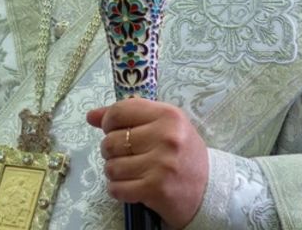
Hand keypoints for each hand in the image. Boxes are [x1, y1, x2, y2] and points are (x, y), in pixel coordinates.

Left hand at [86, 98, 208, 228]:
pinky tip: (130, 186)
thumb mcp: (163, 126)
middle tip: (126, 155)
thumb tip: (91, 116)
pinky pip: (117, 188)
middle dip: (111, 150)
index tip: (112, 129)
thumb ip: (128, 116)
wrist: (210, 190)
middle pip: (111, 141)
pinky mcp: (156, 189)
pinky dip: (117, 189)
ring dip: (114, 172)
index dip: (107, 122)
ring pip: (111, 166)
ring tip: (130, 172)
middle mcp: (166, 137)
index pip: (119, 111)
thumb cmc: (183, 154)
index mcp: (168, 115)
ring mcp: (161, 165)